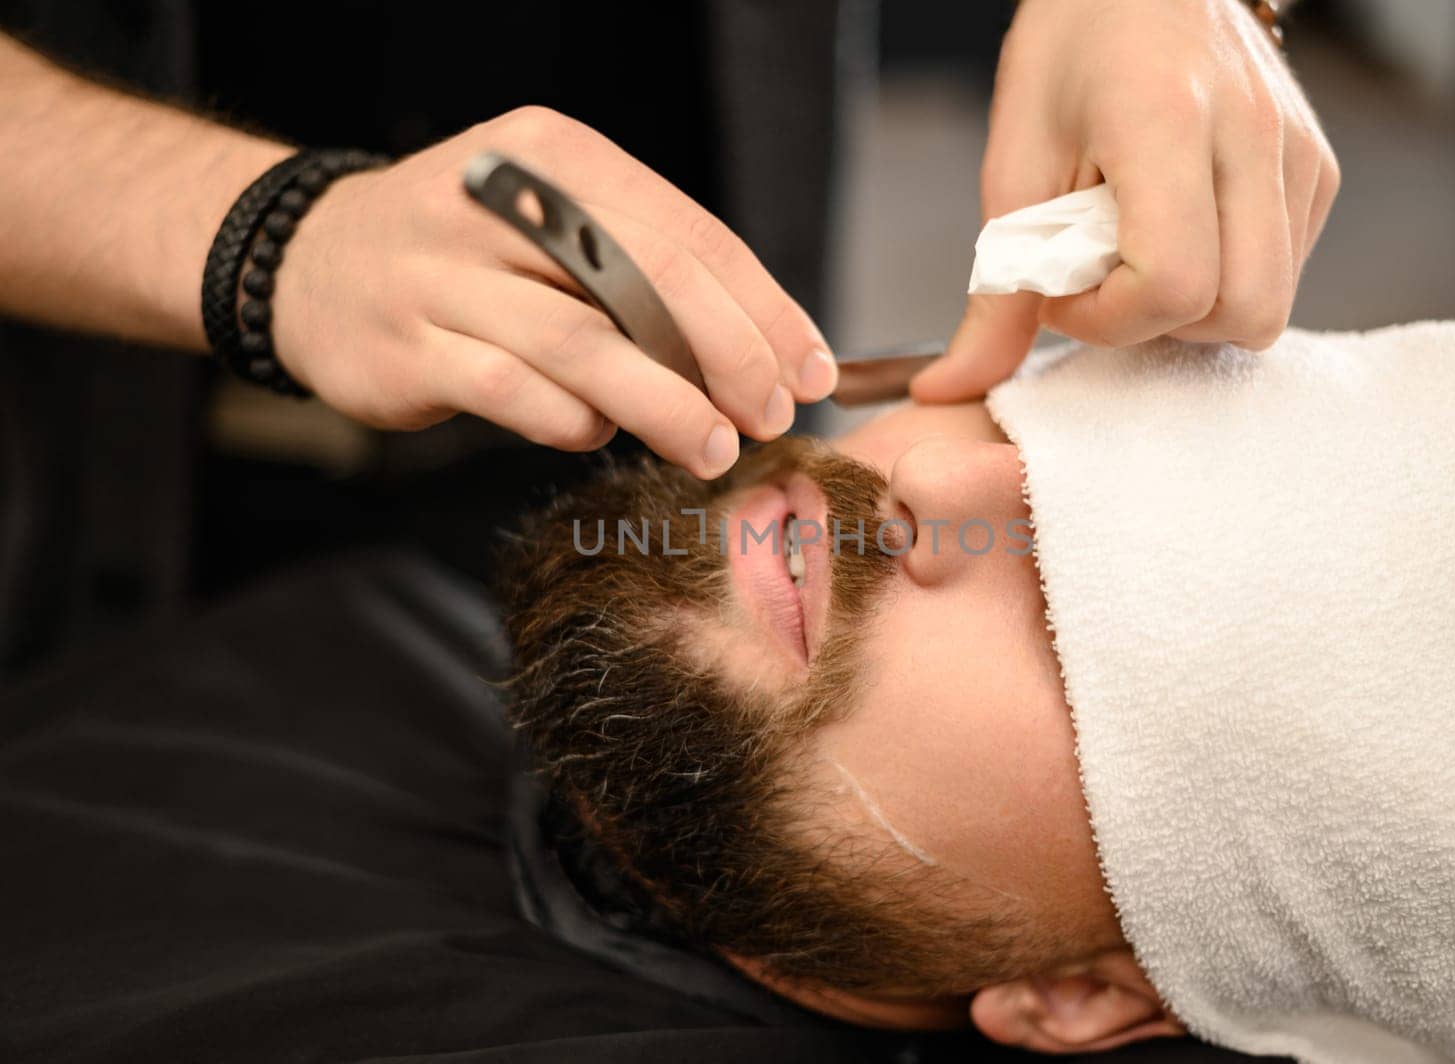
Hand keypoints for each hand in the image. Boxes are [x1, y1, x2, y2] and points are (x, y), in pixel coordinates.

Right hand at [272, 107, 838, 477]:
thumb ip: (645, 275)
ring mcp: (446, 274)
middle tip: (770, 414)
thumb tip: (762, 356)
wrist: (310, 263)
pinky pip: (515, 393)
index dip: (764, 309)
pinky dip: (571, 422)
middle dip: (729, 356)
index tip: (809, 370)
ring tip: (715, 448)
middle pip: (649, 281)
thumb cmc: (469, 255)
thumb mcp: (556, 227)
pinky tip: (596, 432)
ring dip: (667, 405)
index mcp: (556, 156)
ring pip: (586, 345)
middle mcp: (501, 201)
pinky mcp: (408, 346)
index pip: (689, 233)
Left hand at [912, 0, 1339, 401]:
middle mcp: (1253, 136)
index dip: (1109, 319)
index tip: (1060, 290)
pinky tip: (1179, 233)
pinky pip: (1285, 268)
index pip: (1174, 283)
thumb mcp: (1013, 162)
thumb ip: (995, 291)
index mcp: (1168, 123)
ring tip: (1138, 253)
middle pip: (1246, 313)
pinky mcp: (1318, 166)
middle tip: (1104, 284)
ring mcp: (1299, 152)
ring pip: (1271, 303)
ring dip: (1197, 310)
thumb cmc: (1072, 50)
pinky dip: (1228, 278)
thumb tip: (950, 389)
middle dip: (1164, 329)